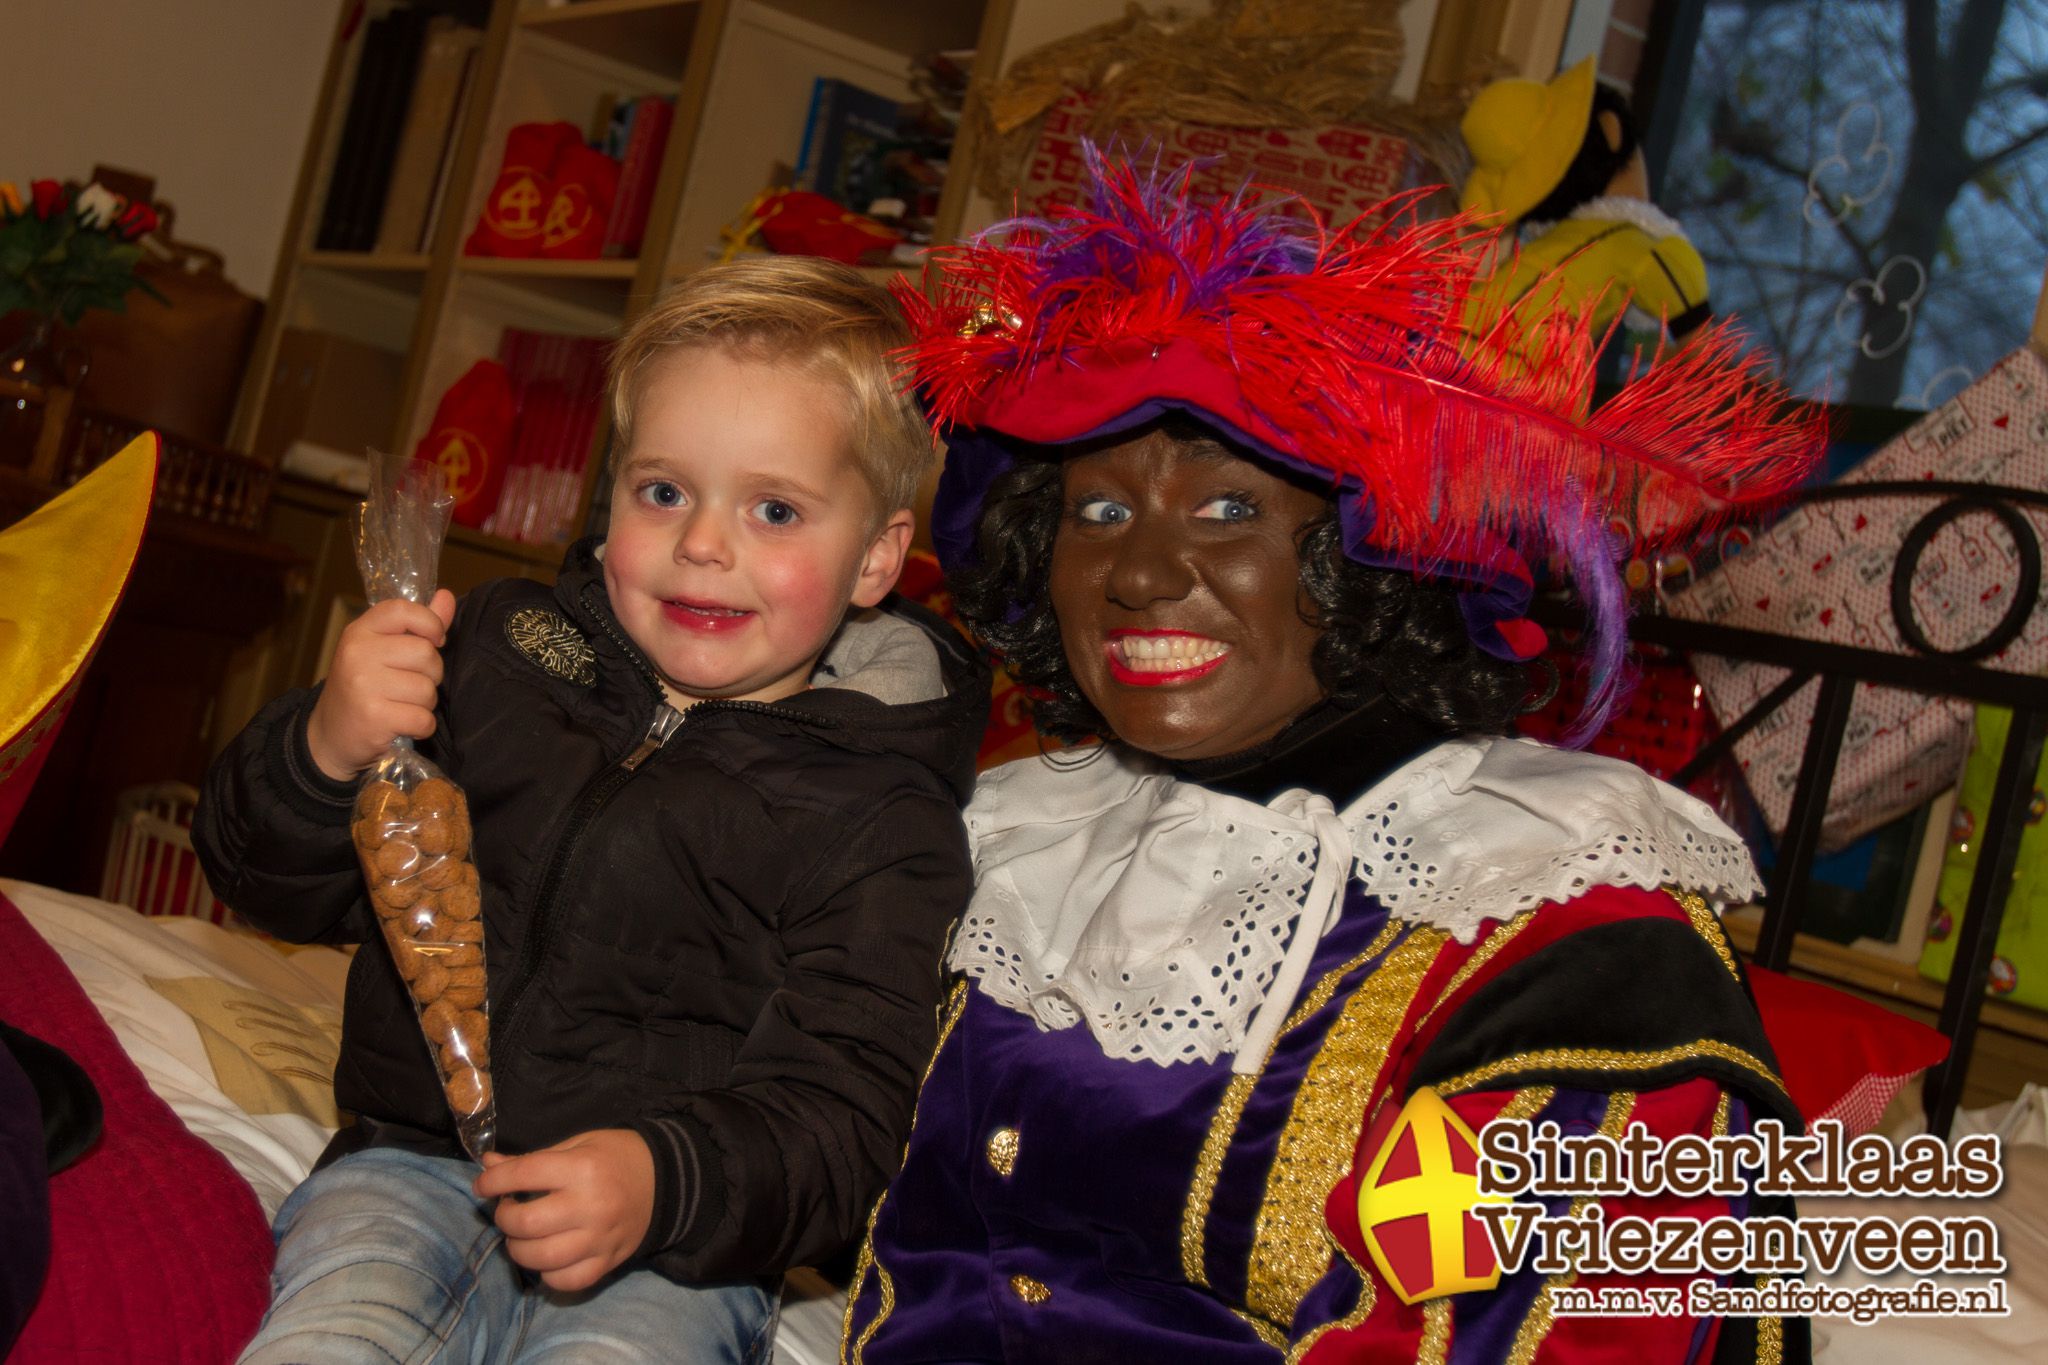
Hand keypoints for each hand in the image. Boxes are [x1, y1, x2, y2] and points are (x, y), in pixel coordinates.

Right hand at [305, 589, 456, 780]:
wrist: (329, 736)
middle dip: (431, 674)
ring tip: (402, 706)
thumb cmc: (363, 689)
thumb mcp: (381, 651)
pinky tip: (403, 725)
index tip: (435, 639)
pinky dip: (422, 726)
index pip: (403, 610)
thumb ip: (417, 625)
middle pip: (425, 653)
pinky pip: (423, 718)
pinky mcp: (373, 717)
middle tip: (410, 685)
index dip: (430, 622)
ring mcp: (363, 685)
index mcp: (359, 632)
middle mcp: (358, 654)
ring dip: (425, 703)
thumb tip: (446, 596)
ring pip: (427, 689)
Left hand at [474, 1129, 655, 1291]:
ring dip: (518, 1249)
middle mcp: (590, 1205)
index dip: (493, 1181)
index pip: (523, 1175)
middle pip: (526, 1223)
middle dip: (504, 1217)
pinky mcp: (609, 1261)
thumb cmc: (616, 1156)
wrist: (666, 1179)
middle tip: (508, 1209)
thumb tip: (488, 1166)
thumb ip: (532, 1159)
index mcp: (581, 1168)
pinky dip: (548, 1274)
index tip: (483, 1185)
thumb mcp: (577, 1144)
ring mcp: (600, 1238)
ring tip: (522, 1235)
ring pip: (541, 1258)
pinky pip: (566, 1281)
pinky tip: (547, 1257)